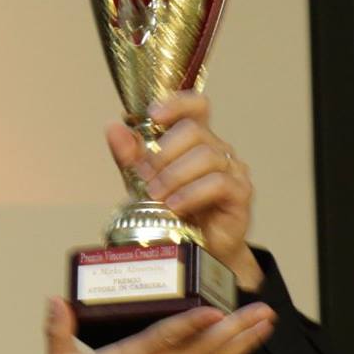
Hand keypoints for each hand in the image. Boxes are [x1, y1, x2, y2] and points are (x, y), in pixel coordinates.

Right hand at [43, 297, 275, 353]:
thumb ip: (58, 331)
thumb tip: (55, 300)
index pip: (166, 339)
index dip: (192, 324)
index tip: (216, 311)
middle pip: (203, 348)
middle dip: (237, 327)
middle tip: (264, 310)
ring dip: (242, 343)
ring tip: (266, 324)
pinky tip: (241, 347)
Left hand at [106, 90, 263, 290]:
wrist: (198, 250)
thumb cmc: (175, 212)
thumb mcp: (145, 181)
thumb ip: (130, 156)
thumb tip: (112, 127)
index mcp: (196, 140)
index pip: (195, 106)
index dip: (177, 103)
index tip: (153, 115)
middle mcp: (217, 150)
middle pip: (194, 130)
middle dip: (163, 152)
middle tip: (145, 175)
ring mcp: (233, 170)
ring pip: (206, 156)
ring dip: (174, 175)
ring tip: (156, 195)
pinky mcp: (240, 194)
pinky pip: (218, 183)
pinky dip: (191, 193)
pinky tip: (175, 205)